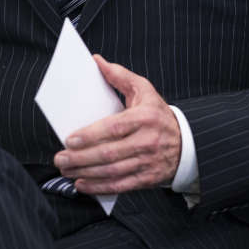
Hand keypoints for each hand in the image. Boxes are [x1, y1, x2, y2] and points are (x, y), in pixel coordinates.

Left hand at [54, 55, 180, 194]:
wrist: (188, 143)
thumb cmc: (159, 115)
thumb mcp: (145, 91)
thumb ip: (120, 76)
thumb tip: (97, 62)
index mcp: (145, 117)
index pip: (114, 127)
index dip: (90, 135)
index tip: (70, 139)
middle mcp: (147, 141)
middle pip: (109, 152)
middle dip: (81, 157)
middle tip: (60, 158)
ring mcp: (147, 162)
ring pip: (111, 171)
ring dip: (85, 172)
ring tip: (66, 170)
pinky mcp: (147, 178)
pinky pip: (120, 185)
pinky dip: (98, 187)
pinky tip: (82, 183)